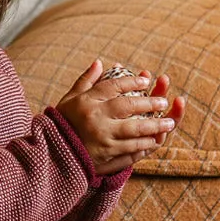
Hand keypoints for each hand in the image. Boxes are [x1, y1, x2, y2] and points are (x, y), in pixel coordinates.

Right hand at [56, 59, 185, 174]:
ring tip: (168, 123)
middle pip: (128, 107)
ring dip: (154, 126)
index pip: (114, 86)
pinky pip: (130, 150)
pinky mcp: (106, 158)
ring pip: (135, 130)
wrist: (51, 156)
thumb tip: (100, 62)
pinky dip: (144, 146)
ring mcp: (102, 140)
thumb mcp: (69, 100)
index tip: (147, 79)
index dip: (133, 81)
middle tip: (163, 102)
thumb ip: (86, 81)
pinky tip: (153, 141)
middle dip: (150, 103)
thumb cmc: (61, 125)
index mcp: (86, 103)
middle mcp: (95, 120)